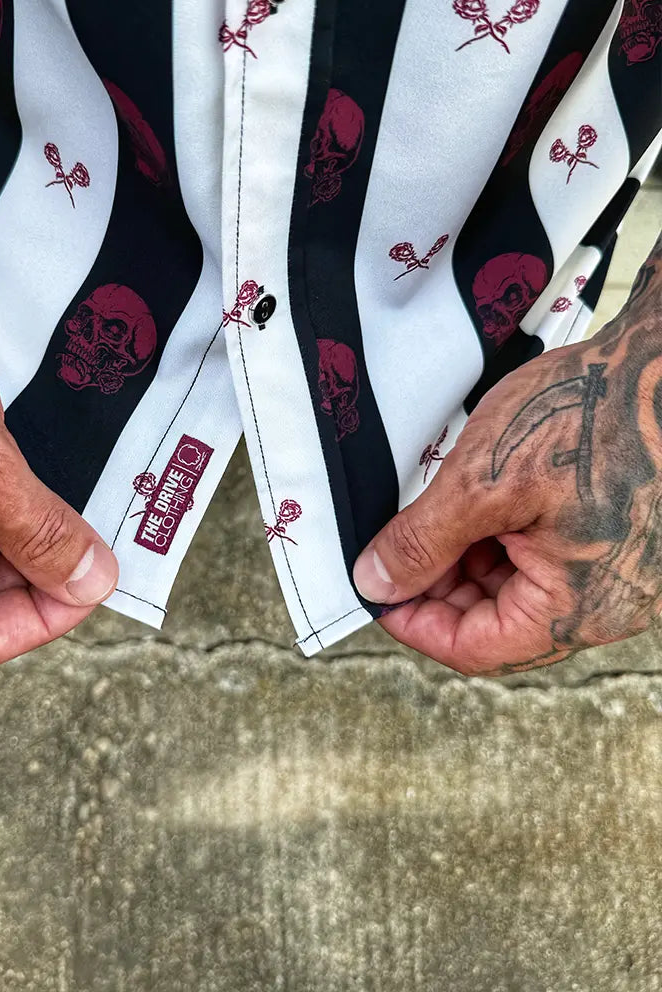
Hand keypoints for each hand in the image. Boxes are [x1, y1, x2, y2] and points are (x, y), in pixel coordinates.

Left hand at [353, 256, 661, 674]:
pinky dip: (502, 533)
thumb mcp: (482, 481)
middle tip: (394, 542)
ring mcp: (617, 568)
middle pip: (496, 620)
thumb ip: (423, 541)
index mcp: (578, 608)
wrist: (659, 360)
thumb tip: (377, 583)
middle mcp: (605, 601)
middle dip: (437, 584)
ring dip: (467, 557)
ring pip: (519, 586)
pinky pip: (548, 554)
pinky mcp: (617, 533)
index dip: (414, 623)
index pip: (475, 649)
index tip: (376, 589)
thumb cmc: (592, 412)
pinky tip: (477, 494)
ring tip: (434, 508)